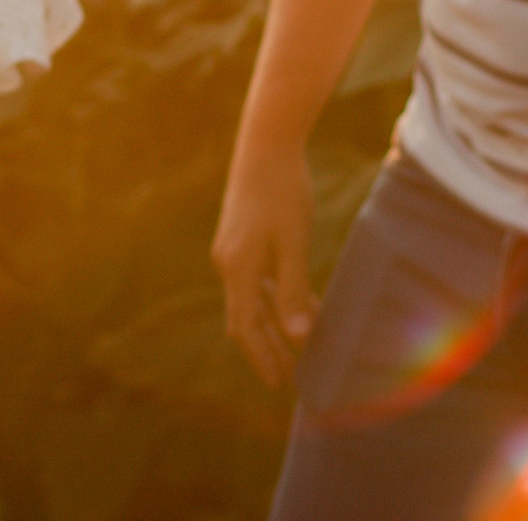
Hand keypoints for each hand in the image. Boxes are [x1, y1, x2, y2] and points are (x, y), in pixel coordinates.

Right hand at [212, 143, 316, 388]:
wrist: (265, 144)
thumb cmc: (283, 190)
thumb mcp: (293, 241)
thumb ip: (294, 290)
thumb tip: (297, 336)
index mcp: (237, 267)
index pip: (245, 328)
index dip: (262, 357)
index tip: (278, 382)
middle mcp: (228, 262)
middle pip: (245, 318)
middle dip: (266, 348)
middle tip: (286, 376)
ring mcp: (232, 249)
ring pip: (251, 299)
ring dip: (272, 325)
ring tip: (296, 347)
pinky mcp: (241, 237)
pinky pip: (256, 279)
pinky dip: (274, 299)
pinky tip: (299, 304)